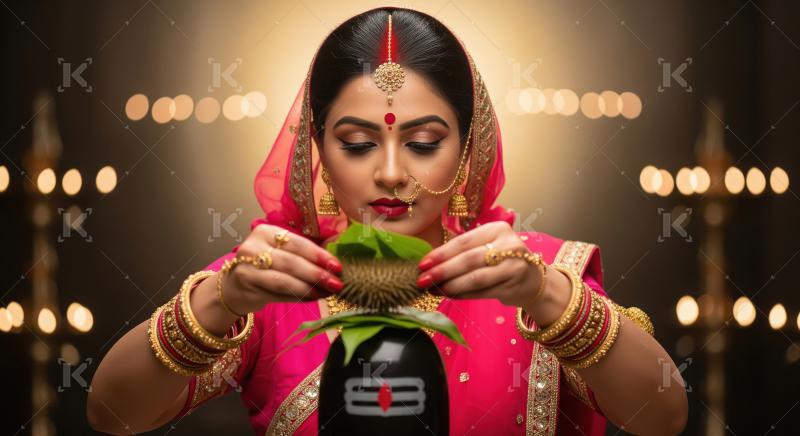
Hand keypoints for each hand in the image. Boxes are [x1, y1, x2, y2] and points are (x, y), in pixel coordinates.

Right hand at [221, 224, 343, 314]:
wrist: (232, 286)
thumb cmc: (263, 266)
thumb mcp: (279, 251)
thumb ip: (302, 254)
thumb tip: (335, 265)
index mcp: (265, 232)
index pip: (297, 243)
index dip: (319, 256)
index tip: (338, 266)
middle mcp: (253, 247)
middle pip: (291, 262)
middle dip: (317, 274)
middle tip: (337, 283)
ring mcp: (246, 268)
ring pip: (284, 281)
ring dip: (309, 288)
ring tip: (327, 293)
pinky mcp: (247, 288)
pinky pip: (278, 294)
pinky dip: (298, 297)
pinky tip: (312, 298)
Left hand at [416, 221, 543, 307]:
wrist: (535, 280)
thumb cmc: (502, 261)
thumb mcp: (487, 247)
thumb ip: (463, 253)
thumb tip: (429, 265)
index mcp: (497, 229)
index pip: (464, 241)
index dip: (441, 253)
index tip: (422, 264)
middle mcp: (509, 245)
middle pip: (469, 259)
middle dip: (443, 271)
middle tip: (422, 280)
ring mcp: (514, 266)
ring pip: (476, 278)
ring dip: (451, 285)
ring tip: (434, 289)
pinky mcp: (514, 286)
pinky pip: (482, 292)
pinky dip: (463, 295)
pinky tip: (449, 296)